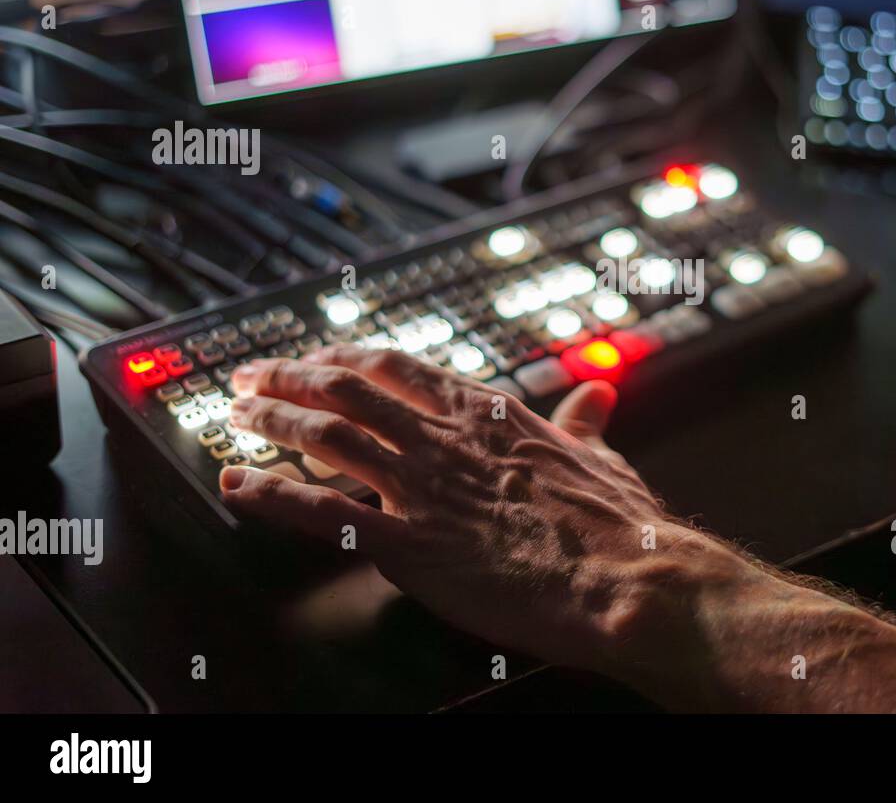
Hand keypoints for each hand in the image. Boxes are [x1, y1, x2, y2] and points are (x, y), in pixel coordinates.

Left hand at [219, 346, 736, 679]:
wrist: (625, 576)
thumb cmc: (618, 522)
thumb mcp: (600, 457)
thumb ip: (584, 424)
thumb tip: (598, 394)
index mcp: (485, 414)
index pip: (396, 367)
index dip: (344, 357)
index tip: (315, 356)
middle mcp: (444, 439)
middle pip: (345, 389)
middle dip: (289, 378)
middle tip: (250, 378)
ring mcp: (423, 488)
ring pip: (325, 435)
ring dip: (271, 421)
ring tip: (234, 417)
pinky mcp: (410, 545)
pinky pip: (324, 513)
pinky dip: (272, 495)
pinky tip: (238, 485)